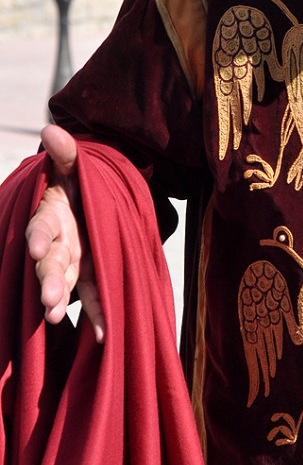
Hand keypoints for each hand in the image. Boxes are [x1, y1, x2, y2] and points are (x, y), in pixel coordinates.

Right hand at [25, 125, 104, 342]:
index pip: (41, 227)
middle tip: (50, 301)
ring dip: (61, 300)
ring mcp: (73, 262)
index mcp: (52, 215)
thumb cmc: (79, 183)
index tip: (38, 247)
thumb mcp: (75, 166)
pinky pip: (94, 296)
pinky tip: (101, 336)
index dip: (39, 238)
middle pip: (50, 263)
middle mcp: (58, 243)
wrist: (90, 200)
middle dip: (49, 281)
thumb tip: (51, 129)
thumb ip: (66, 153)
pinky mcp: (91, 275)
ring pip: (65, 283)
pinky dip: (98, 315)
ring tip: (57, 317)